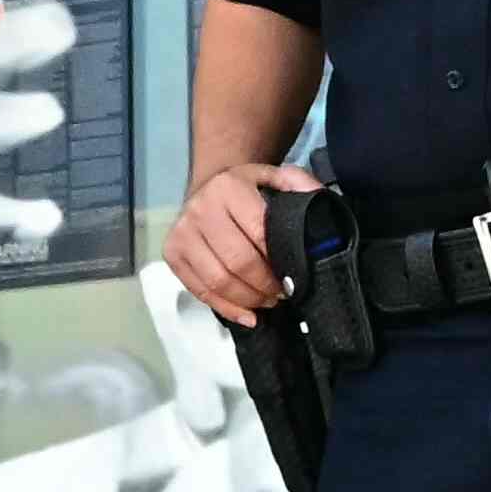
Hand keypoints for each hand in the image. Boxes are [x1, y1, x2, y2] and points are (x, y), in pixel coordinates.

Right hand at [163, 159, 300, 324]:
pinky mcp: (172, 254)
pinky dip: (227, 308)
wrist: (207, 187)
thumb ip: (300, 185)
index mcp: (228, 188)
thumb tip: (318, 201)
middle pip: (237, 262)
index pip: (258, 234)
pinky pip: (200, 291)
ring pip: (218, 281)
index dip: (278, 262)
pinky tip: (247, 314)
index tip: (294, 277)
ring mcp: (182, 234)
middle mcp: (200, 209)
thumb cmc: (246, 189)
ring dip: (248, 300)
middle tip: (281, 293)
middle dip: (264, 285)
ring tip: (266, 301)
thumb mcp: (275, 177)